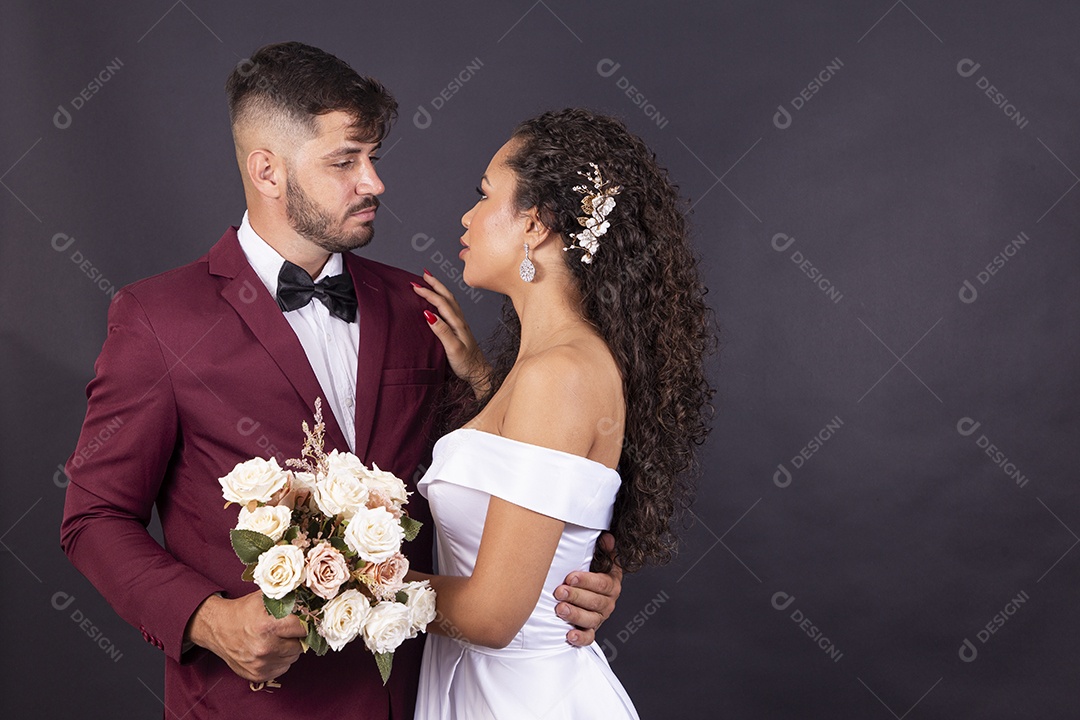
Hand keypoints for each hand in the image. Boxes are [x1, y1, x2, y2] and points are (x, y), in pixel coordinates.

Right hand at [185, 591, 307, 681]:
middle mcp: (265, 647)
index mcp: (268, 626)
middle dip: (295, 637)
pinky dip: (280, 660)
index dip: (304, 623)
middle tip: (286, 630)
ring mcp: (261, 664)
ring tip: (276, 639)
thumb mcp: (265, 598)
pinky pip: (282, 669)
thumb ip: (288, 599)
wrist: (218, 628)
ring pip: (292, 658)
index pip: (303, 629)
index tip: (302, 621)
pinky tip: (270, 650)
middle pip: (299, 645)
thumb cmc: (243, 611)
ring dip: (288, 649)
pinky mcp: (257, 675)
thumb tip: (310, 601)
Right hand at [412, 271, 489, 397]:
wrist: (479, 373)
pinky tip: (438, 301)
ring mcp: (460, 324)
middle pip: (447, 296)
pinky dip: (443, 299)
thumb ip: (442, 331)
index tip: (414, 286)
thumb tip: (428, 314)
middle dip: (435, 284)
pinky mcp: (459, 329)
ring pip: (449, 300)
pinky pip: (450, 308)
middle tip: (423, 274)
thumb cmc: (467, 364)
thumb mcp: (453, 349)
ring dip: (439, 289)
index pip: (441, 303)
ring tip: (429, 281)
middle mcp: (460, 321)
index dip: (428, 293)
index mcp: (457, 324)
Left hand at [554, 532, 622, 646]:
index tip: (570, 577)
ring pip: (591, 619)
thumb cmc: (588, 573)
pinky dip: (580, 638)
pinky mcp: (590, 630)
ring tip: (560, 609)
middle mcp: (607, 601)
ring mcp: (599, 617)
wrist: (585, 591)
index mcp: (611, 583)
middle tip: (560, 591)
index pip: (603, 583)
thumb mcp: (598, 559)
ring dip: (575, 614)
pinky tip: (569, 635)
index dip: (587, 581)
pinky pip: (589, 637)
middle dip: (576, 596)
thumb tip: (607, 538)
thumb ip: (604, 549)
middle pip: (595, 601)